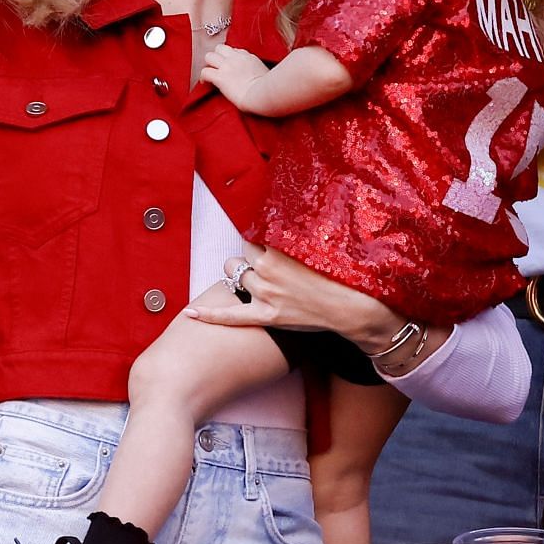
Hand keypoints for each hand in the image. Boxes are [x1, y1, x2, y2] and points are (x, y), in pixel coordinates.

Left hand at [185, 242, 402, 351]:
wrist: (351, 308)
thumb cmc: (339, 276)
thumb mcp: (317, 247)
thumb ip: (295, 237)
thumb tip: (281, 227)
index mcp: (278, 250)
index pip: (253, 240)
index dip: (259, 246)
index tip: (267, 249)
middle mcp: (267, 270)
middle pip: (240, 257)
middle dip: (248, 260)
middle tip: (266, 268)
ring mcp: (264, 294)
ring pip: (234, 276)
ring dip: (240, 276)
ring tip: (256, 282)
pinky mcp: (266, 316)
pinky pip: (230, 315)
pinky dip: (209, 314)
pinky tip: (191, 313)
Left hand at [200, 44, 267, 110]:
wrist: (263, 95)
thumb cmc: (268, 89)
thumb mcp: (266, 72)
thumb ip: (258, 69)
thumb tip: (257, 74)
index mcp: (248, 57)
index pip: (234, 50)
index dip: (230, 57)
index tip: (230, 65)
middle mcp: (236, 58)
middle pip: (220, 48)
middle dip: (217, 56)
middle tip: (217, 66)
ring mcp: (227, 66)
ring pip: (209, 56)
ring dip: (208, 64)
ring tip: (210, 73)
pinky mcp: (220, 78)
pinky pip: (205, 72)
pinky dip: (203, 77)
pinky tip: (205, 83)